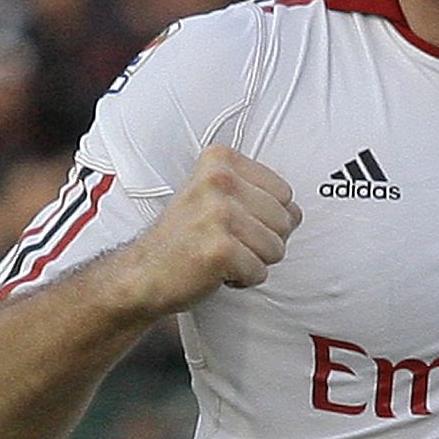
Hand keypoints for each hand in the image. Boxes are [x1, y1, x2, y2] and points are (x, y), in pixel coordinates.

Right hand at [121, 146, 301, 315]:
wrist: (141, 273)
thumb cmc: (186, 237)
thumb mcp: (217, 196)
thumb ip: (259, 194)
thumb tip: (297, 213)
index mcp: (221, 159)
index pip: (285, 192)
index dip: (264, 216)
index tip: (229, 221)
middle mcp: (219, 180)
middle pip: (286, 220)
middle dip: (261, 240)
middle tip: (224, 241)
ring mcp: (218, 214)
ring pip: (277, 248)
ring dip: (253, 261)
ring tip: (219, 254)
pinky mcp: (219, 249)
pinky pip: (259, 271)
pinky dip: (242, 279)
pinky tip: (214, 270)